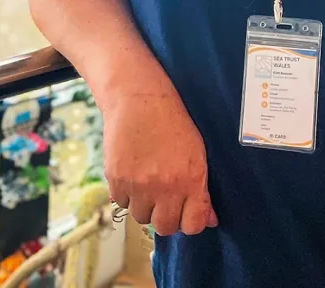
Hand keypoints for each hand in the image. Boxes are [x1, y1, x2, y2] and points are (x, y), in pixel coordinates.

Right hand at [101, 86, 218, 235]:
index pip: (193, 225)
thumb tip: (208, 219)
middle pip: (165, 227)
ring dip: (145, 206)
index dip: (190, 221)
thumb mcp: (197, 152)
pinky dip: (127, 194)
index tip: (187, 211)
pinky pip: (121, 203)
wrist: (138, 98)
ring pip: (141, 217)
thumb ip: (202, 189)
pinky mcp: (116, 179)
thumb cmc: (171, 120)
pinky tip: (132, 174)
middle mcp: (164, 187)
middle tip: (165, 199)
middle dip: (167, 217)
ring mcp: (138, 185)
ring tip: (147, 182)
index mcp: (190, 179)